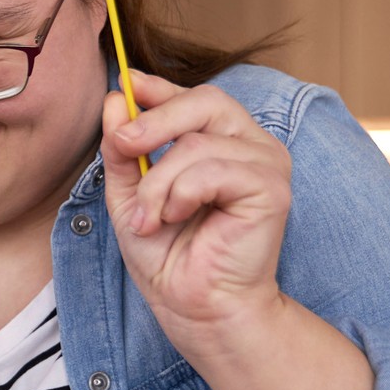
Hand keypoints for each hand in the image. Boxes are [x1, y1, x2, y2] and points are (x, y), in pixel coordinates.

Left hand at [100, 70, 292, 339]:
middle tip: (122, 145)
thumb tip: (116, 99)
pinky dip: (181, 194)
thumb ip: (124, 149)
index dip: (159, 87)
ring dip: (158, 183)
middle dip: (155, 121)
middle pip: (207, 100)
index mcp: (221, 142)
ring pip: (198, 143)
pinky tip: (174, 218)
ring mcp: (266, 165)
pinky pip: (213, 170)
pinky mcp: (272, 189)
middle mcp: (250, 146)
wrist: (193, 305)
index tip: (127, 85)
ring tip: (147, 218)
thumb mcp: (131, 193)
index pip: (194, 98)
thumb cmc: (168, 253)